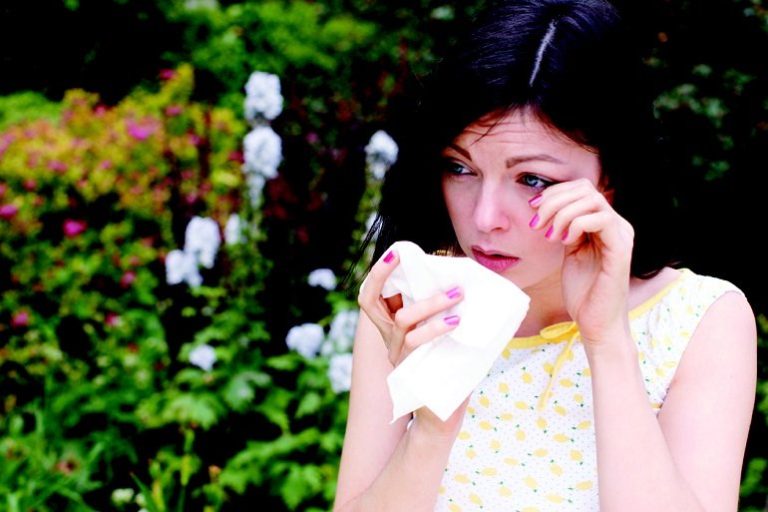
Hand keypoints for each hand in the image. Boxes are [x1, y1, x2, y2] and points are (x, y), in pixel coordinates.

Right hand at [357, 249, 469, 434]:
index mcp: (394, 331)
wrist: (440, 421)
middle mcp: (390, 341)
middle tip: (406, 256)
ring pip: (404, 320)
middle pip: (370, 301)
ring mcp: (397, 357)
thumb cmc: (446, 375)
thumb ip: (447, 316)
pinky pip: (417, 344)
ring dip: (431, 303)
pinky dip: (435, 329)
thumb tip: (470, 284)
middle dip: (384, 274)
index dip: (379, 272)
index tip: (396, 251)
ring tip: (458, 294)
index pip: (373, 296)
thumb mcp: (446, 340)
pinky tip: (456, 323)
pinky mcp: (409, 373)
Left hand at [529, 179, 634, 347]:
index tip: (533, 210)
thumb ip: (565, 228)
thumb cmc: (583, 292)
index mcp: (604, 223)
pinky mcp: (621, 249)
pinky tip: (565, 242)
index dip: (554, 193)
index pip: (581, 189)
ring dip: (562, 213)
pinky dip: (576, 224)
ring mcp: (621, 235)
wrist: (596, 323)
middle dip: (553, 201)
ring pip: (592, 200)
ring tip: (550, 235)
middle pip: (585, 189)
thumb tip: (548, 207)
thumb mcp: (569, 251)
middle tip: (537, 224)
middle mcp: (617, 225)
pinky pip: (601, 219)